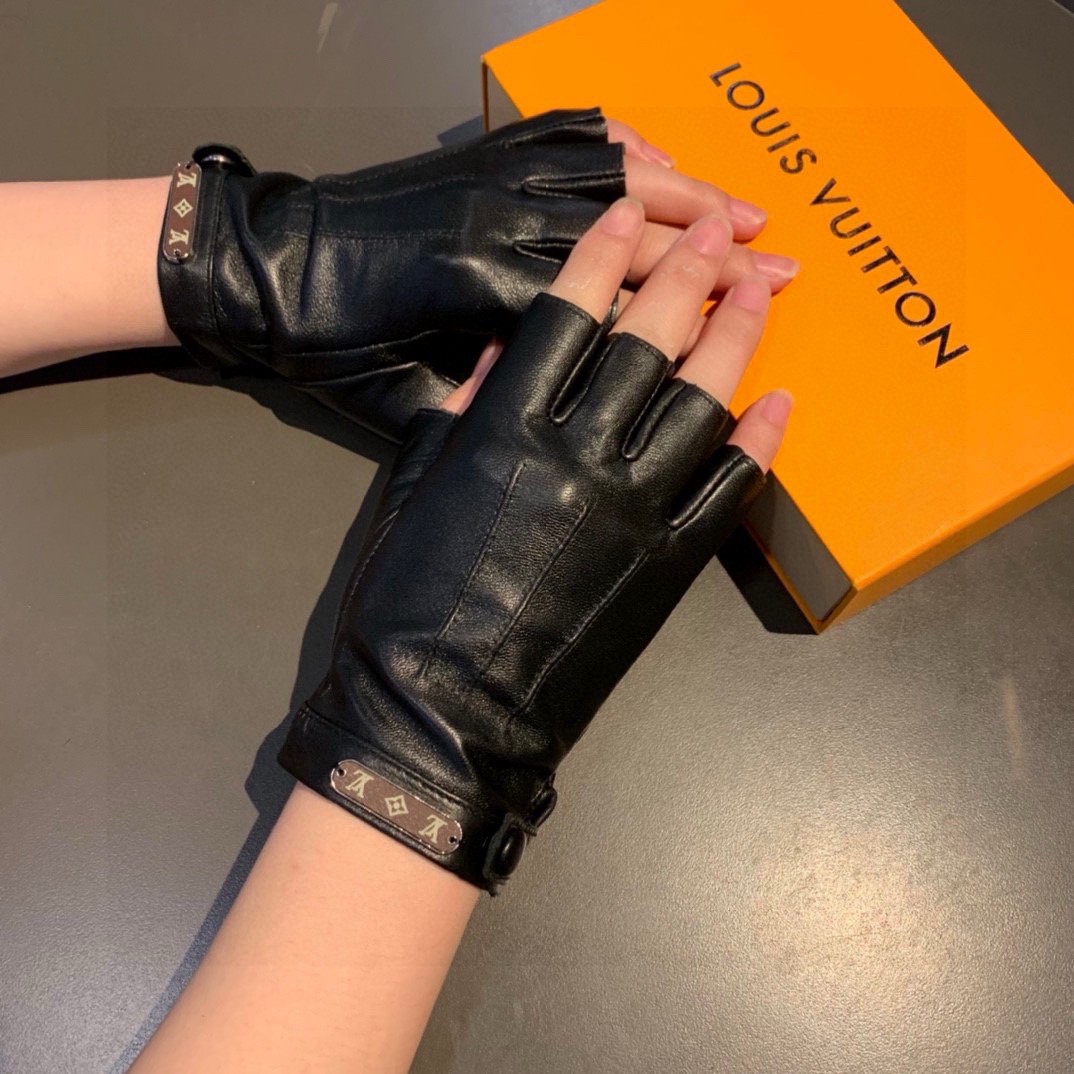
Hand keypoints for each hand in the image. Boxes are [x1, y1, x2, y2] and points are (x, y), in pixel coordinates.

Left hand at [158, 109, 796, 440]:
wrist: (261, 270)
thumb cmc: (327, 350)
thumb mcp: (401, 403)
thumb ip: (479, 408)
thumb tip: (549, 418)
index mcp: (486, 291)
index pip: (612, 297)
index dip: (687, 305)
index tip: (748, 308)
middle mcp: (498, 223)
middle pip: (630, 230)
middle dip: (711, 244)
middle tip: (776, 256)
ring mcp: (486, 181)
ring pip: (608, 176)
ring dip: (682, 187)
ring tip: (740, 204)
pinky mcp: (472, 157)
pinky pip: (558, 137)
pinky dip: (611, 141)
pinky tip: (652, 152)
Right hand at [277, 194, 790, 890]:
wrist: (446, 712)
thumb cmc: (410, 604)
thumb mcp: (419, 486)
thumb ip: (465, 408)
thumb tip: (503, 343)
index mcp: (506, 429)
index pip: (568, 315)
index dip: (604, 256)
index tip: (630, 212)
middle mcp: (580, 453)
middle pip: (648, 340)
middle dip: (688, 273)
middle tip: (720, 230)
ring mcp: (636, 508)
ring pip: (701, 400)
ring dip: (737, 337)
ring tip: (760, 290)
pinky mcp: (671, 563)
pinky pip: (727, 490)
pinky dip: (757, 443)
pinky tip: (777, 402)